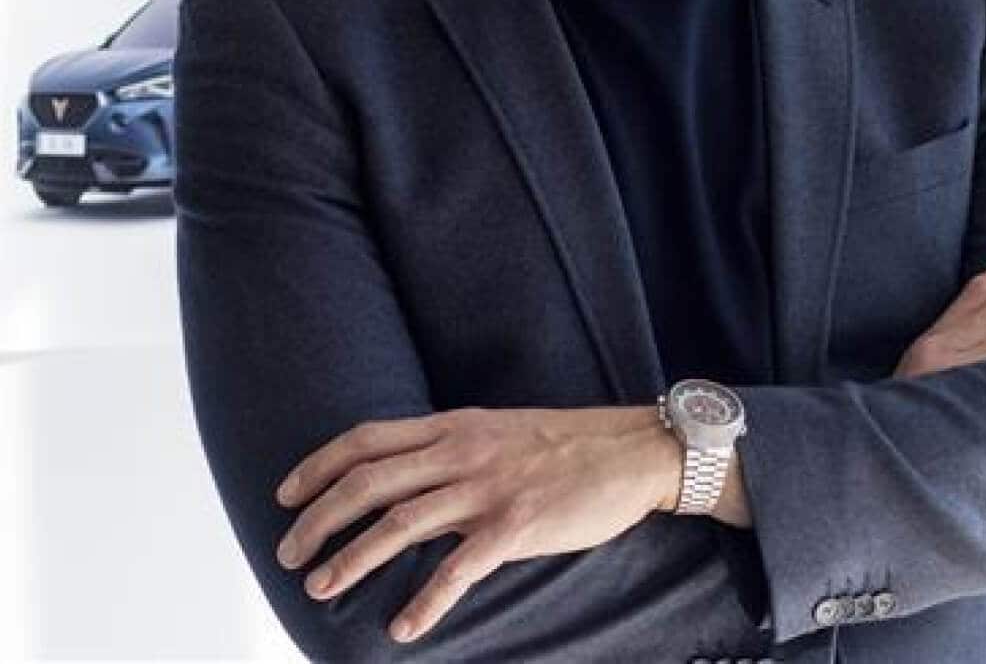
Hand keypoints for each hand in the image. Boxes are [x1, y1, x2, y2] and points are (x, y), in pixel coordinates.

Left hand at [273, 404, 680, 644]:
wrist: (631, 450)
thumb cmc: (566, 445)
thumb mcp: (498, 430)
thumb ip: (452, 448)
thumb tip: (405, 479)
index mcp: (455, 425)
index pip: (368, 438)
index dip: (319, 465)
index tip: (285, 493)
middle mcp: (463, 450)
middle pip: (370, 480)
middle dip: (319, 518)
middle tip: (287, 554)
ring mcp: (488, 486)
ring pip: (401, 522)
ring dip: (353, 558)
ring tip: (319, 589)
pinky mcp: (517, 524)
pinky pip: (460, 568)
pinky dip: (427, 600)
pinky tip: (404, 628)